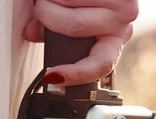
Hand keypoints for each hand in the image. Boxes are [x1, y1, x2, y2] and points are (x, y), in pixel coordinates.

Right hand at [23, 0, 137, 85]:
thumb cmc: (80, 2)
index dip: (74, 73)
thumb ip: (51, 31)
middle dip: (47, 15)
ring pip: (69, 2)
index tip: (50, 76)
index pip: (100, 65)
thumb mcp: (70, 20)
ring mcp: (123, 3)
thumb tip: (32, 33)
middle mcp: (123, 23)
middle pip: (74, 25)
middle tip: (39, 8)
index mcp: (112, 41)